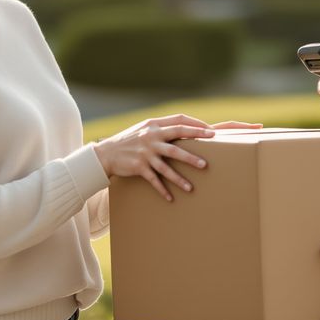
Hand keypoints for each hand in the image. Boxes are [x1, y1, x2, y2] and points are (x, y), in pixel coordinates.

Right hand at [93, 115, 260, 201]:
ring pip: (167, 164)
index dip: (196, 126)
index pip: (180, 121)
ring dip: (179, 177)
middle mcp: (151, 137)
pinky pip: (153, 180)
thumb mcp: (146, 129)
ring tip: (191, 188)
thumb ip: (164, 127)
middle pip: (177, 139)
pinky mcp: (138, 166)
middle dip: (194, 147)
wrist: (107, 153)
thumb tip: (189, 127)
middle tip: (208, 159)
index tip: (213, 131)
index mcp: (155, 125)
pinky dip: (162, 189)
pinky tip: (171, 198)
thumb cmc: (131, 140)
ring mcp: (145, 152)